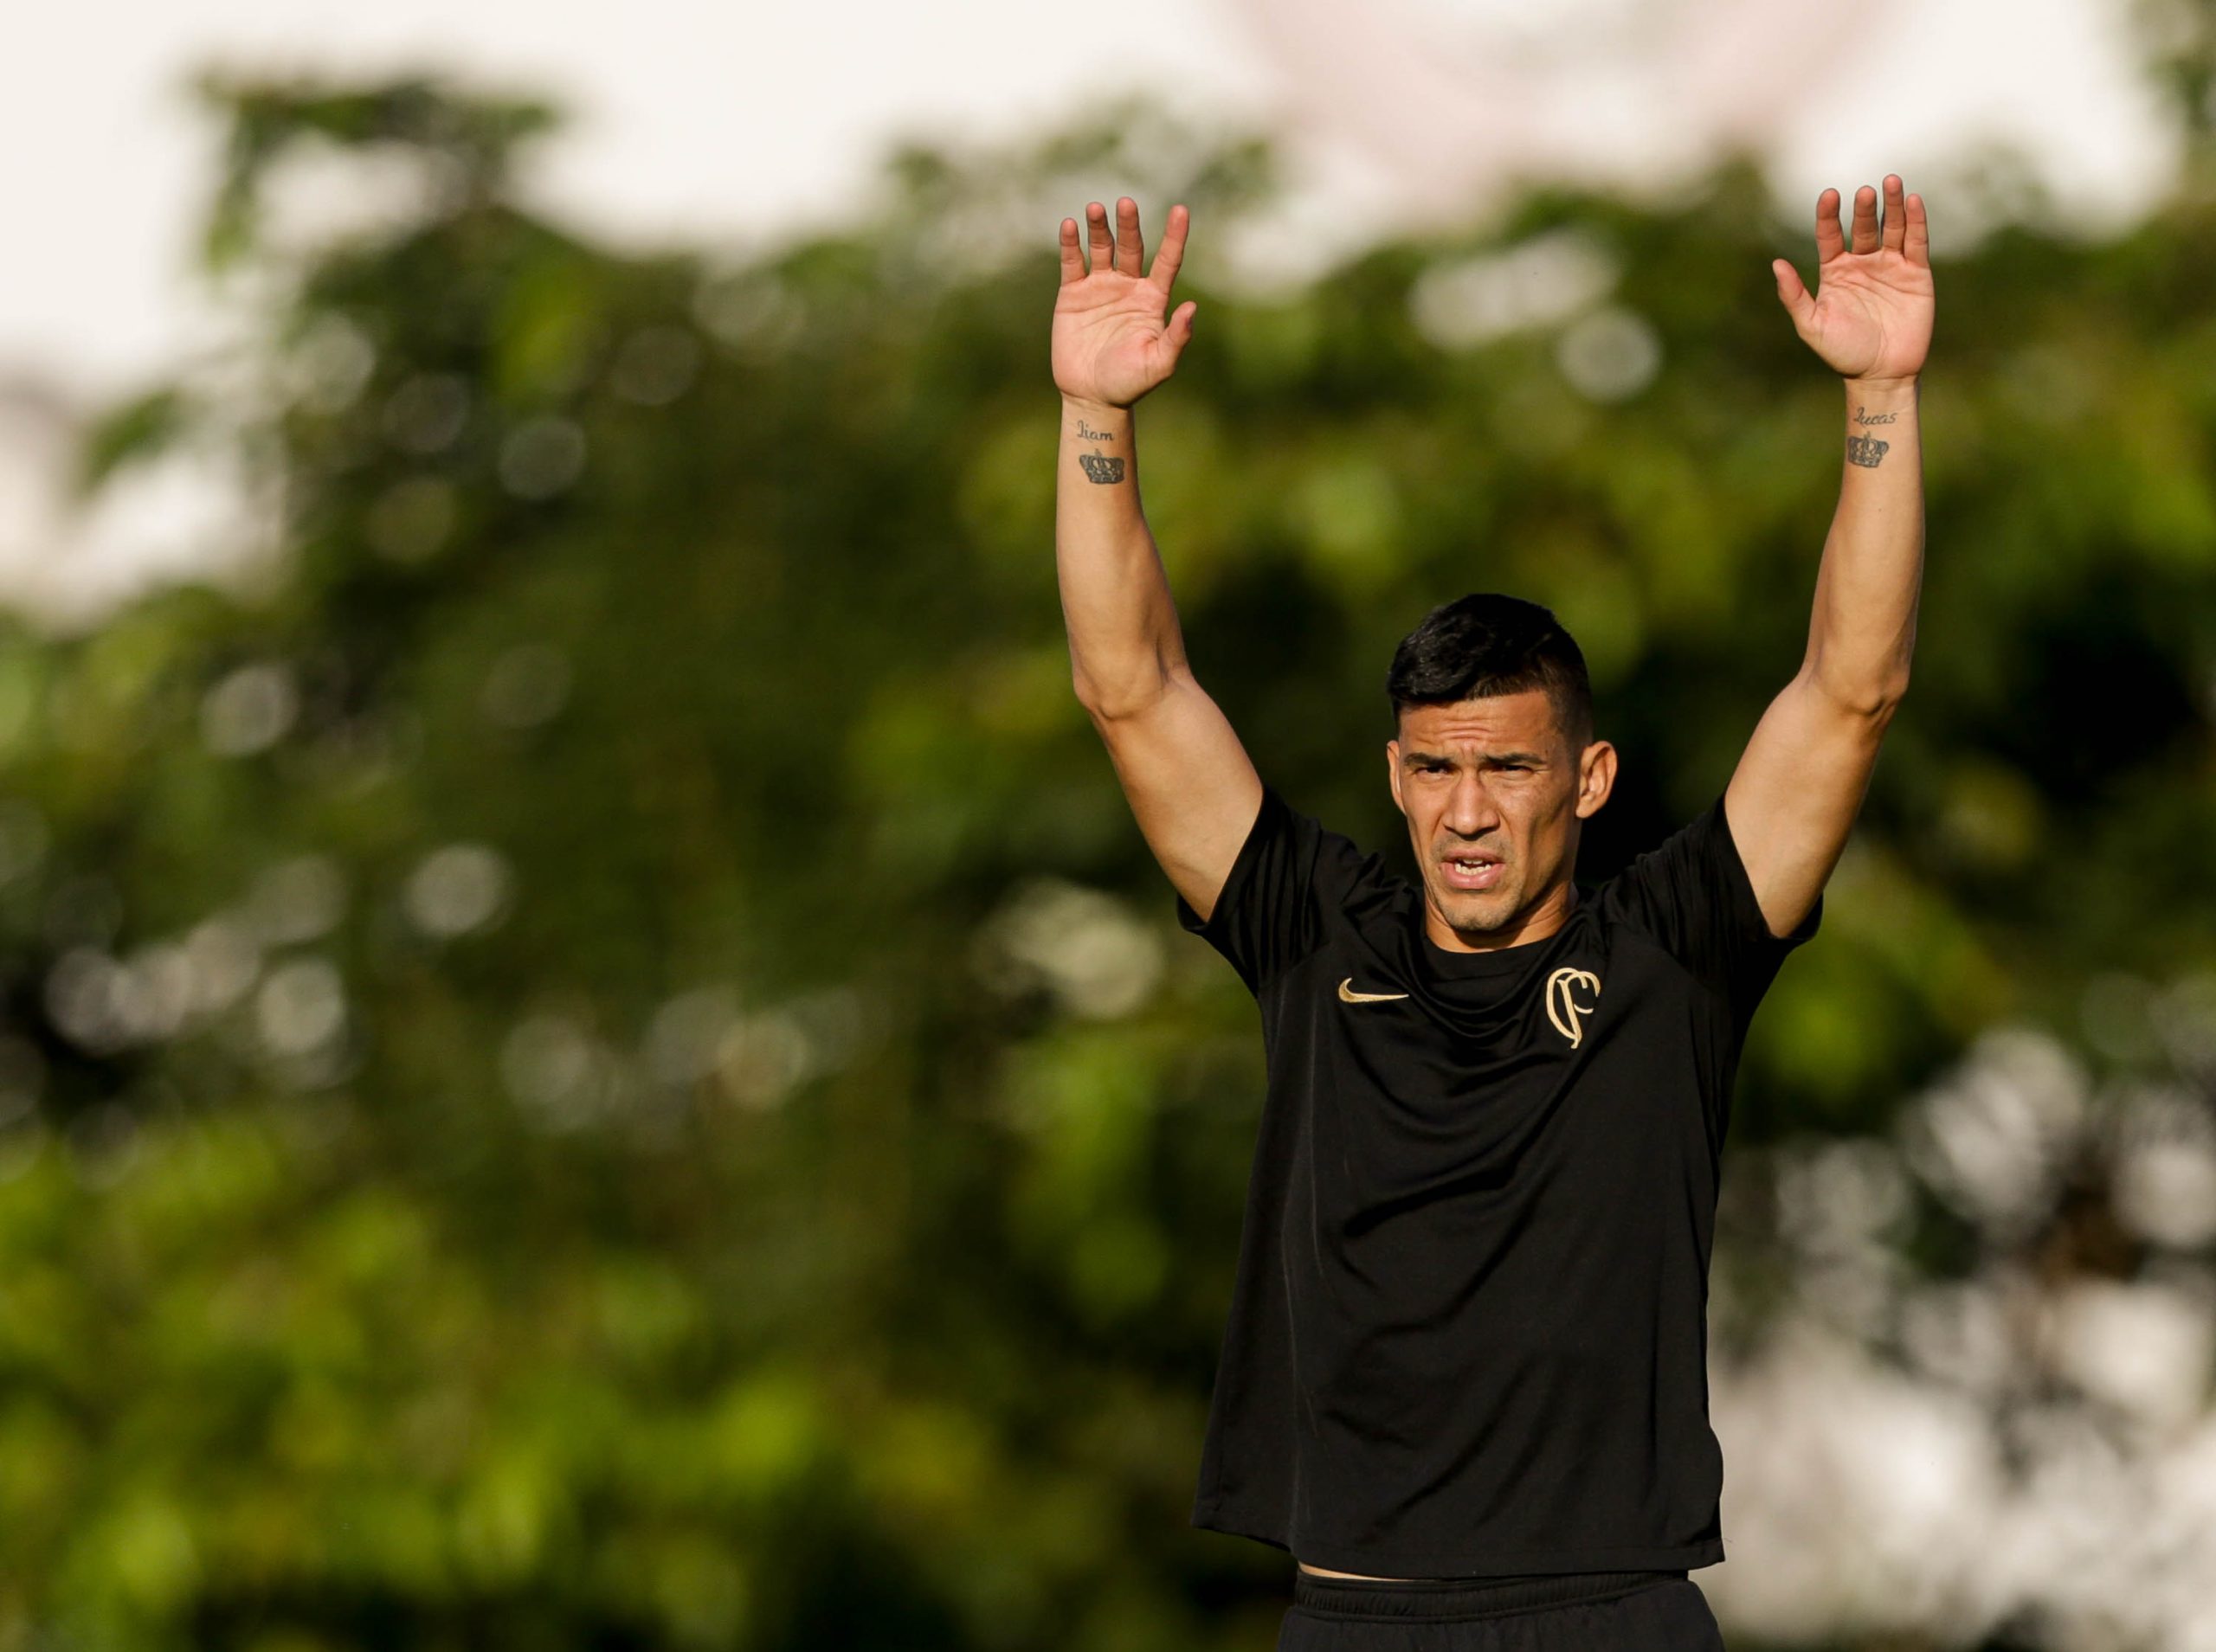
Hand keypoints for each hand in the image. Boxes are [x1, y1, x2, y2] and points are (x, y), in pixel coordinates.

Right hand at [1052, 198, 1196, 408]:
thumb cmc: (1130, 383)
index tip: (1180, 210)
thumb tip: (1191, 308)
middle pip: (1131, 246)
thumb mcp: (1159, 364)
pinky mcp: (1073, 294)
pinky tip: (1070, 226)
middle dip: (1129, 225)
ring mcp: (1100, 287)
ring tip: (1095, 209)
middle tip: (1126, 203)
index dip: (1174, 236)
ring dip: (1100, 227)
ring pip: (1102, 248)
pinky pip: (1073, 262)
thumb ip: (1176, 337)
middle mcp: (1128, 287)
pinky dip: (1070, 244)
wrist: (1092, 396)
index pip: (1167, 261)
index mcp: (1152, 299)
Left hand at [1772, 175, 1933, 385]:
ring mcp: (1890, 266)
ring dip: (1892, 205)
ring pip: (1892, 227)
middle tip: (1865, 192)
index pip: (1830, 235)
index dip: (1828, 215)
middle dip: (1864, 209)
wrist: (1881, 374)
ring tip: (1891, 182)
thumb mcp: (1812, 326)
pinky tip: (1912, 201)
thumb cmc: (1843, 353)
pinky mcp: (1916, 273)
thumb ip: (1795, 296)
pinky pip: (1916, 242)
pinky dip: (1915, 221)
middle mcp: (1862, 263)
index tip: (1829, 195)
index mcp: (1835, 272)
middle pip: (1863, 227)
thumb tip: (1776, 264)